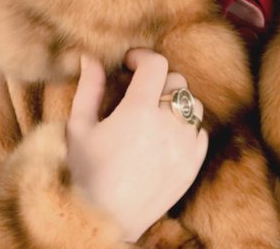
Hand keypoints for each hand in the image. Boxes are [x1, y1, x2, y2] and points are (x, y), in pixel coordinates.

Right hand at [66, 48, 207, 242]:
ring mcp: (184, 146)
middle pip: (176, 81)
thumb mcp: (79, 128)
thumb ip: (90, 87)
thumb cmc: (83, 175)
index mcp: (138, 111)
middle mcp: (167, 125)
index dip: (143, 57)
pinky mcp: (193, 166)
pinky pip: (200, 133)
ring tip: (154, 113)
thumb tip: (90, 56)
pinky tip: (166, 136)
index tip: (130, 62)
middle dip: (157, 80)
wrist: (101, 223)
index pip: (156, 65)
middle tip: (138, 90)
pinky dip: (187, 129)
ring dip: (176, 102)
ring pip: (193, 105)